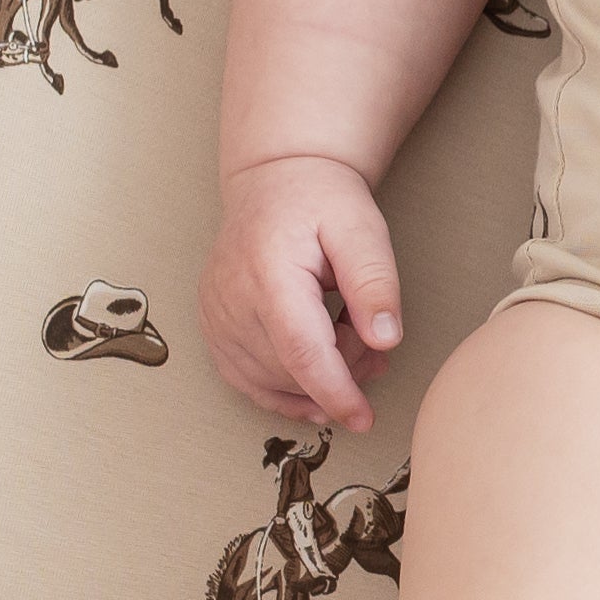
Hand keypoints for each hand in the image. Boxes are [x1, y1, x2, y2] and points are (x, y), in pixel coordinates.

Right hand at [201, 152, 404, 433]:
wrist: (276, 181)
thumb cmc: (320, 200)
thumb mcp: (362, 228)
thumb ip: (375, 282)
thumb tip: (386, 340)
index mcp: (268, 273)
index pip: (300, 351)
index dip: (334, 392)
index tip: (363, 418)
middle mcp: (230, 299)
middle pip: (289, 371)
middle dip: (342, 372)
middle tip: (371, 337)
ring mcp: (215, 316)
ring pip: (269, 382)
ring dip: (317, 379)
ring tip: (347, 337)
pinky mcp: (213, 327)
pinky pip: (246, 380)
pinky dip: (285, 390)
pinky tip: (316, 384)